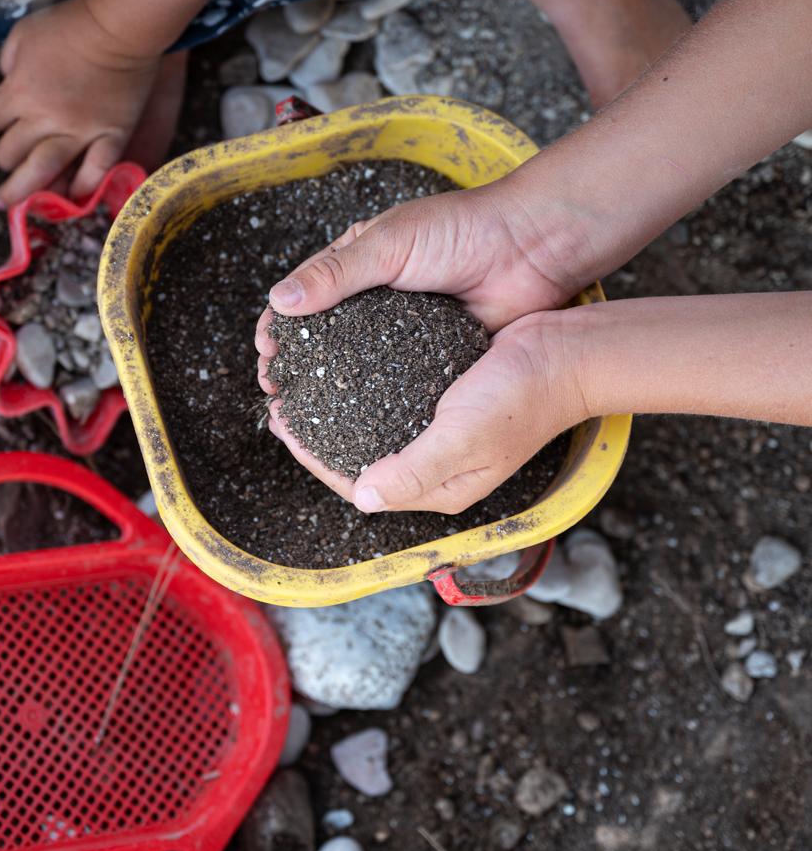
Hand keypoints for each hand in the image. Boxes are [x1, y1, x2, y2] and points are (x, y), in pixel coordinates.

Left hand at [0, 0, 160, 209]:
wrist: (118, 27)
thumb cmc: (69, 25)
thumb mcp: (24, 33)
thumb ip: (9, 62)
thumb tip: (8, 80)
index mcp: (19, 91)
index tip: (5, 121)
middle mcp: (44, 119)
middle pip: (11, 153)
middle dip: (6, 159)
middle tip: (10, 162)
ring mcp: (79, 132)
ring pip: (45, 172)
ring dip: (27, 192)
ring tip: (17, 207)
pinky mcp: (110, 137)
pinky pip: (95, 172)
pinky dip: (84, 189)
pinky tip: (75, 199)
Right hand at [255, 179, 584, 395]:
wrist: (530, 248)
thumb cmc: (461, 230)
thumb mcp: (390, 244)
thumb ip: (336, 272)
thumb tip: (279, 300)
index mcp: (355, 266)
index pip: (301, 298)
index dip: (276, 327)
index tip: (265, 355)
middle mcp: (372, 302)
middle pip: (322, 340)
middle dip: (297, 367)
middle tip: (279, 395)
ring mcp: (400, 333)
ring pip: (356, 367)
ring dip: (330, 391)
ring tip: (308, 417)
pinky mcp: (429, 357)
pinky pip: (396, 384)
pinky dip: (376, 402)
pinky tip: (359, 423)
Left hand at [265, 308, 584, 512]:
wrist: (568, 354)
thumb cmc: (524, 397)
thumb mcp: (464, 437)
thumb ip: (414, 470)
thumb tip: (363, 496)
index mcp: (439, 486)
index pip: (360, 485)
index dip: (314, 460)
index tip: (284, 428)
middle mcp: (436, 466)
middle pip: (360, 461)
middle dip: (316, 440)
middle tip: (282, 409)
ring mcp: (441, 435)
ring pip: (371, 431)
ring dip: (334, 415)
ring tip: (303, 391)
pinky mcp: (445, 401)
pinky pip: (391, 403)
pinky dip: (359, 393)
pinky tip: (343, 370)